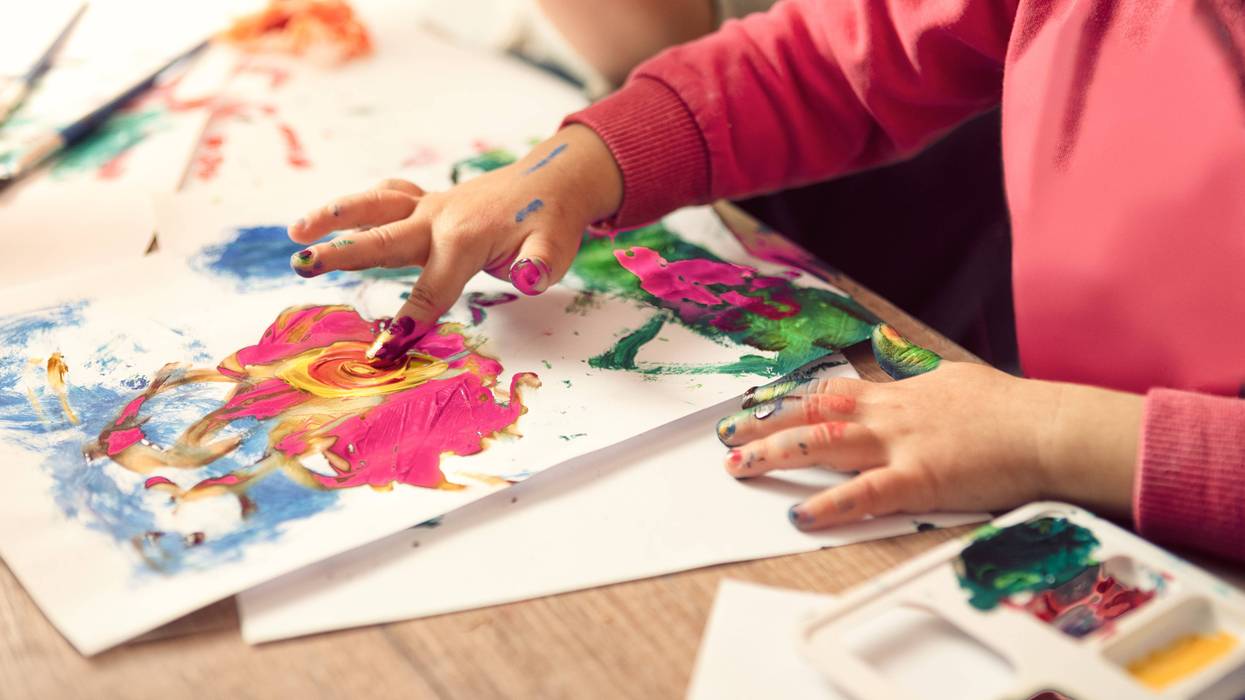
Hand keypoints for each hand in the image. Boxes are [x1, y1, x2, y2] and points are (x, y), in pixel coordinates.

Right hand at [286, 124, 622, 361]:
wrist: (551, 180)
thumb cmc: (550, 222)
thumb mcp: (554, 248)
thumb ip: (540, 265)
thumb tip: (531, 278)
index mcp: (464, 239)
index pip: (431, 289)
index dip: (409, 321)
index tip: (383, 350)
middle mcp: (438, 219)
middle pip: (384, 239)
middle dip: (344, 253)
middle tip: (304, 264)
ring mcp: (429, 206)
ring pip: (375, 207)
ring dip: (335, 216)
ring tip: (295, 232)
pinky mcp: (426, 202)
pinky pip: (387, 198)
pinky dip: (358, 206)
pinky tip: (329, 218)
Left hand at [716, 361, 1144, 528]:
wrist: (1048, 428)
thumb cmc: (1008, 409)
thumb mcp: (951, 374)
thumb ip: (911, 363)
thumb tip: (889, 338)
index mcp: (896, 394)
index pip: (830, 392)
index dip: (787, 399)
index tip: (754, 404)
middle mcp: (889, 414)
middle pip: (812, 414)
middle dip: (763, 425)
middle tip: (725, 438)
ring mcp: (901, 444)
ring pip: (825, 445)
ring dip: (776, 456)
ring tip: (738, 468)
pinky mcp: (919, 479)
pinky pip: (865, 493)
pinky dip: (830, 504)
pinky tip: (800, 514)